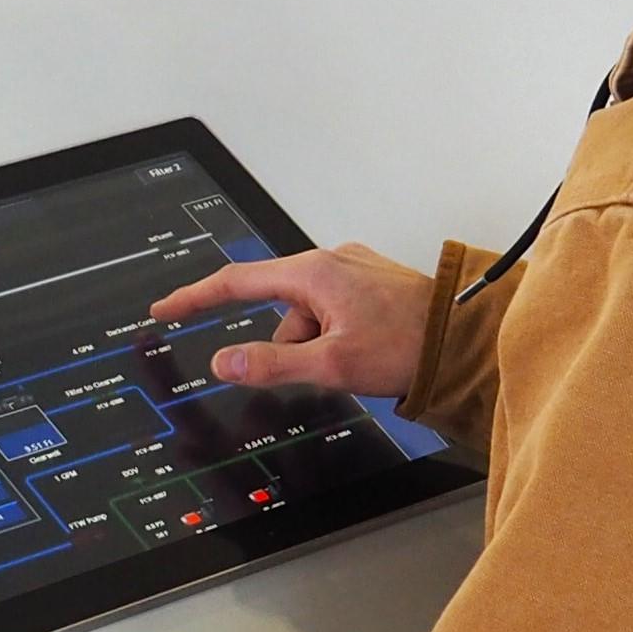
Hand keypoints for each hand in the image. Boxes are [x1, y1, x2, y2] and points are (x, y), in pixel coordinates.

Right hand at [146, 243, 433, 400]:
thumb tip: (225, 362)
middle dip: (290, 346)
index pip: (236, 282)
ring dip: (317, 346)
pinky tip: (366, 354)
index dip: (195, 298)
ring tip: (359, 364)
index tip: (167, 308)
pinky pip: (332, 314)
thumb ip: (273, 364)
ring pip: (307, 317)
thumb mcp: (332, 364)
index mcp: (314, 272)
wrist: (465, 339)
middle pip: (279, 310)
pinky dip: (336, 337)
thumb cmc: (410, 344)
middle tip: (322, 369)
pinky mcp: (370, 284)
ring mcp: (353, 271)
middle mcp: (332, 262)